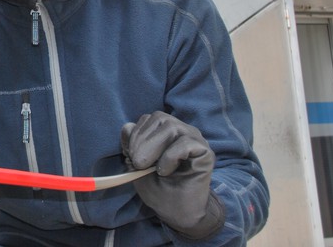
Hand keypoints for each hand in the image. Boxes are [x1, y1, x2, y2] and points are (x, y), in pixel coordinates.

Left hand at [121, 111, 224, 239]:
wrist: (178, 214)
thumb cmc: (159, 189)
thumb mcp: (137, 166)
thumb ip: (131, 146)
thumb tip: (127, 127)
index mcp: (167, 132)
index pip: (150, 119)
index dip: (137, 133)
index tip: (129, 154)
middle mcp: (182, 131)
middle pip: (160, 118)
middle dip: (142, 139)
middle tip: (137, 163)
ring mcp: (195, 140)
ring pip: (172, 127)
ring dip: (154, 147)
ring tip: (149, 168)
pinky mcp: (205, 152)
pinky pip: (185, 143)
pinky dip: (170, 156)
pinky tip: (165, 171)